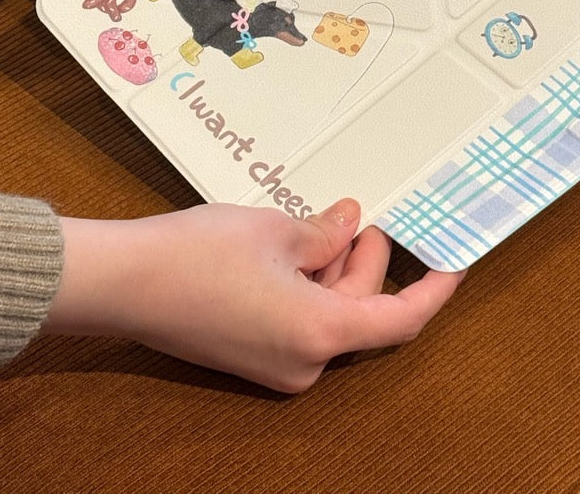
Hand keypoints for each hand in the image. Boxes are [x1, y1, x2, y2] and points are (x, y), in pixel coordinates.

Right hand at [44, 200, 464, 392]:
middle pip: (359, 311)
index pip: (399, 318)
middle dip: (364, 261)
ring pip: (328, 315)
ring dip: (332, 270)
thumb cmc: (198, 254)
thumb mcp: (276, 230)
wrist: (126, 282)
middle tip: (358, 214)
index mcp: (321, 333)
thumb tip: (350, 224)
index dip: (433, 290)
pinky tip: (291, 246)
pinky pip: (299, 323)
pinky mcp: (250, 357)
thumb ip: (325, 232)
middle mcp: (304, 362)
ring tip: (318, 221)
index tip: (452, 264)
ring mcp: (275, 365)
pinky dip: (306, 286)